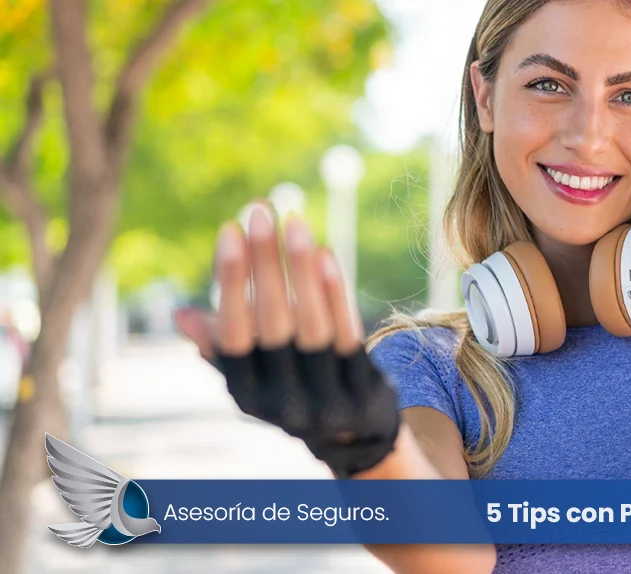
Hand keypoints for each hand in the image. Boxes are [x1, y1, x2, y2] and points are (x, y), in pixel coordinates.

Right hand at [175, 203, 399, 477]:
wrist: (355, 440)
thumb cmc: (293, 393)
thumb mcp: (254, 380)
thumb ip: (223, 349)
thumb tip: (182, 316)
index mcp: (247, 398)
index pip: (233, 335)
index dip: (230, 283)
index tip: (229, 232)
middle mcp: (284, 403)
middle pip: (272, 324)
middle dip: (264, 265)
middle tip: (260, 212)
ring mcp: (328, 397)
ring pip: (312, 326)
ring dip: (300, 270)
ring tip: (294, 221)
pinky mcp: (364, 385)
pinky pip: (348, 333)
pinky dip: (335, 292)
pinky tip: (325, 254)